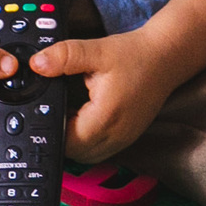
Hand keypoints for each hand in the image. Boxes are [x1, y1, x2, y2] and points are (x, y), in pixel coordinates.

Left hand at [30, 27, 175, 164]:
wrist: (167, 57)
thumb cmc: (136, 55)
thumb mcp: (97, 50)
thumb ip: (64, 57)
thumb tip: (38, 64)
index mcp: (106, 117)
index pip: (67, 141)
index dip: (52, 128)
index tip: (49, 108)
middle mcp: (116, 135)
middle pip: (75, 153)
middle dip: (61, 135)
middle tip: (58, 108)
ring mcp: (124, 139)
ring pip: (88, 155)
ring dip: (75, 140)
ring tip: (72, 112)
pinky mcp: (127, 137)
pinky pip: (100, 149)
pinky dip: (88, 139)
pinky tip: (86, 116)